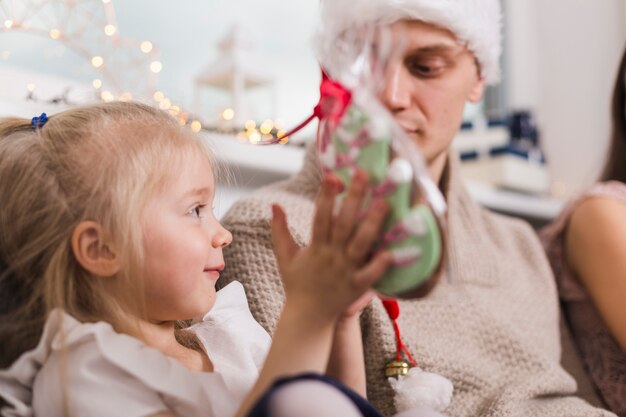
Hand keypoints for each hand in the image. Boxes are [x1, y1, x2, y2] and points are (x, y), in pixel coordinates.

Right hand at [271, 171, 389, 322]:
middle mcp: (331, 256)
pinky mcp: (356, 287)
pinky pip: (369, 275)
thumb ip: (280, 230)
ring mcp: (345, 271)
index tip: (334, 176)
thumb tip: (274, 204)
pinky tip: (390, 251)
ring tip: (383, 203)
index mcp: (315, 247)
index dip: (326, 196)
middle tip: (365, 175)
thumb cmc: (298, 284)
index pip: (320, 217)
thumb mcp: (285, 256)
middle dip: (354, 199)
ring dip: (371, 224)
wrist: (307, 318)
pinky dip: (378, 265)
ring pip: (359, 244)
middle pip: (343, 224)